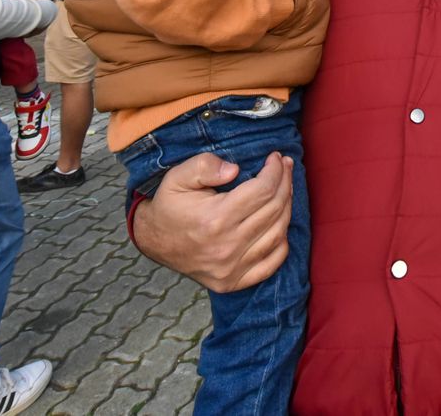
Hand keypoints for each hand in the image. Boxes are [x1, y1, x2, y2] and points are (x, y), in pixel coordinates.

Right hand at [130, 151, 294, 292]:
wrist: (152, 241)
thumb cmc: (169, 205)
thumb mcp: (178, 176)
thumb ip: (204, 166)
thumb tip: (235, 169)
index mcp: (215, 219)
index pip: (262, 190)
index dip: (275, 171)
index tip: (276, 157)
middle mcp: (226, 247)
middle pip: (274, 210)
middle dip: (285, 183)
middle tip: (284, 167)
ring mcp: (231, 268)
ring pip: (278, 234)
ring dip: (287, 208)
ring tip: (285, 189)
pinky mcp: (233, 282)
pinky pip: (272, 263)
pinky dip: (282, 242)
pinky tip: (280, 224)